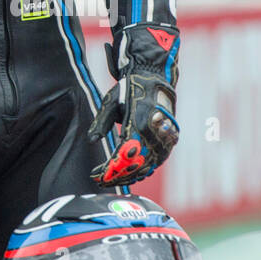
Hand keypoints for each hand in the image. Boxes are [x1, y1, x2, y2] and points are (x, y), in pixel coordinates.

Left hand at [87, 24, 179, 185]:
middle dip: (116, 176)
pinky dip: (143, 171)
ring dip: (129, 176)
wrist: (154, 78)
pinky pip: (157, 162)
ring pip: (147, 167)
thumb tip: (91, 140)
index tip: (95, 175)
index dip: (109, 169)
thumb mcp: (111, 102)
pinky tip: (131, 175)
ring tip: (112, 180)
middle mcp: (153, 132)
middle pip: (135, 165)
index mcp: (139, 122)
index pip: (123, 155)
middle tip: (101, 181)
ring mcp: (164, 137)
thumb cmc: (129, 89)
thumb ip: (101, 122)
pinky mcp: (169, 140)